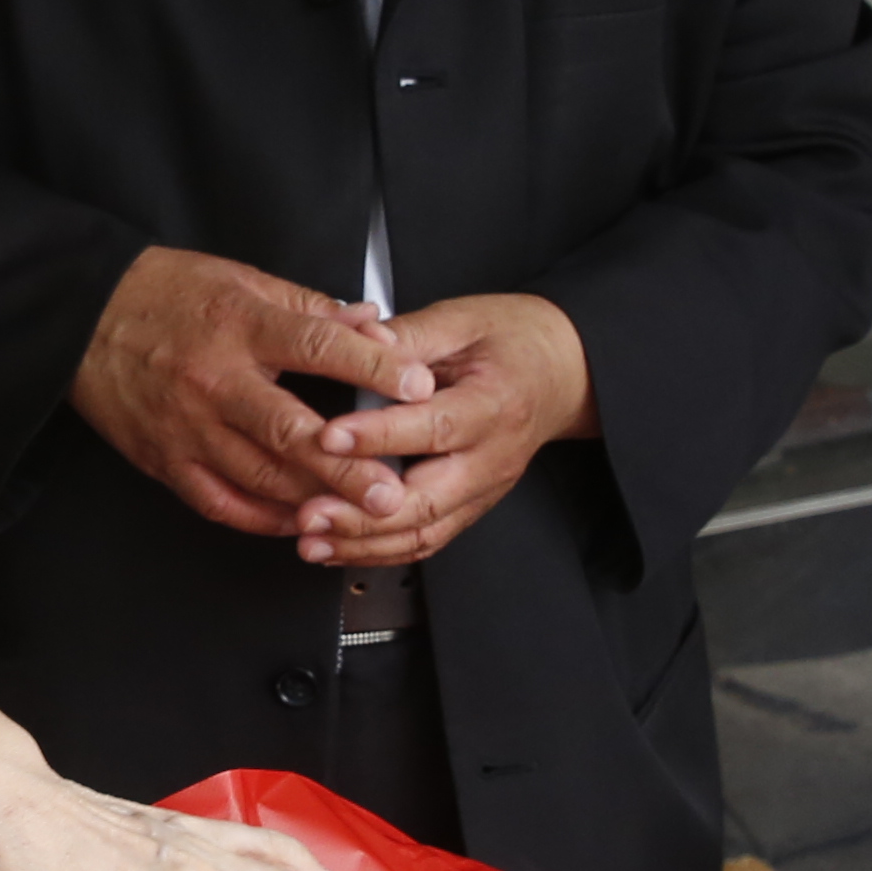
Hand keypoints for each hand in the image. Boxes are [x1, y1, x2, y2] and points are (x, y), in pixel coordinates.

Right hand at [74, 246, 424, 536]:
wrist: (79, 320)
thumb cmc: (163, 293)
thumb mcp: (239, 278)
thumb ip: (308, 307)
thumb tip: (372, 323)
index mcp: (238, 325)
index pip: (315, 346)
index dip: (371, 366)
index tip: (417, 384)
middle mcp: (214, 381)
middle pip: (290, 431)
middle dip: (347, 467)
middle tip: (395, 492)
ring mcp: (187, 428)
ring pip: (260, 477)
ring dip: (314, 501)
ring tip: (362, 516)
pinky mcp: (164, 461)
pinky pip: (221, 502)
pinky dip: (263, 519)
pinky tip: (299, 522)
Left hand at [297, 290, 594, 569]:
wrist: (561, 371)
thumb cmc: (512, 342)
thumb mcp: (461, 320)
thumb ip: (407, 336)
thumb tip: (358, 339)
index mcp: (493, 404)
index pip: (433, 427)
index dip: (377, 436)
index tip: (329, 438)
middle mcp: (491, 458)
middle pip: (426, 501)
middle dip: (360, 514)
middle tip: (309, 513)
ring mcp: (482, 489)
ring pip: (423, 533)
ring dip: (363, 544)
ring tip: (313, 542)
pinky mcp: (470, 506)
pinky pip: (425, 539)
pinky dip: (378, 550)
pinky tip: (339, 548)